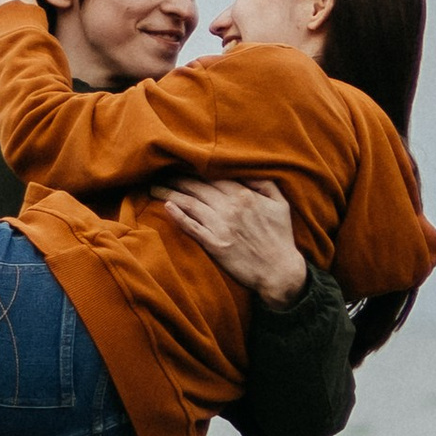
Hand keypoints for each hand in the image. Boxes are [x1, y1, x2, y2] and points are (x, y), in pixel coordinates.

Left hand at [159, 177, 307, 303]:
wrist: (279, 272)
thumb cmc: (281, 237)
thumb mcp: (280, 204)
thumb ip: (264, 183)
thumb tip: (246, 169)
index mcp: (245, 195)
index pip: (214, 176)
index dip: (195, 169)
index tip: (181, 164)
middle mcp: (230, 208)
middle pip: (197, 187)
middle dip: (177, 178)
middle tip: (161, 173)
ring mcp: (221, 227)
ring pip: (190, 204)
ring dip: (170, 193)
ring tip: (155, 187)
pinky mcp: (215, 245)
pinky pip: (191, 227)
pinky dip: (177, 216)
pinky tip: (166, 207)